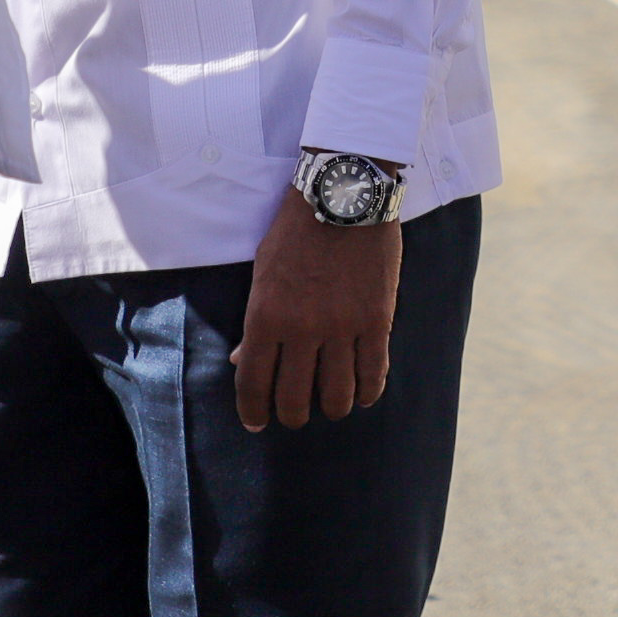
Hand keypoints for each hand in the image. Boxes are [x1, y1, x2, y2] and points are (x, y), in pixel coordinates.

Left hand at [233, 185, 401, 431]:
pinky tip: (362, 393)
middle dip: (292, 416)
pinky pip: (373, 374)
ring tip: (331, 403)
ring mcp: (342, 326)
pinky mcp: (377, 320)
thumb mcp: (263, 271)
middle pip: (295, 399)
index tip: (257, 421)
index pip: (253, 384)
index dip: (253, 412)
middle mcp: (302, 328)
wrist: (345, 194)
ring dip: (332, 408)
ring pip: (337, 396)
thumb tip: (240, 362)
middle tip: (295, 413)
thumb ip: (254, 320)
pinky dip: (367, 392)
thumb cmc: (296, 231)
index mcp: (266, 316)